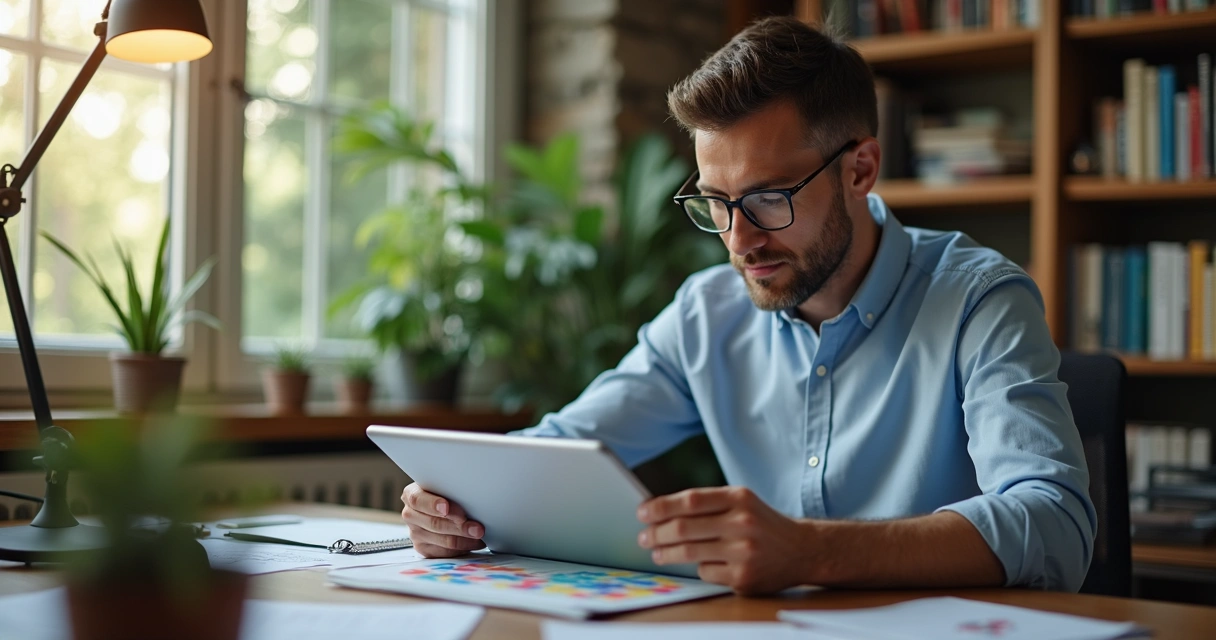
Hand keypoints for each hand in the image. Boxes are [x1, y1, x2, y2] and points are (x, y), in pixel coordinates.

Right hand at [400, 483, 485, 557]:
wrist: (437, 509)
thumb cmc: (443, 494)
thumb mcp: (444, 486)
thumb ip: (450, 489)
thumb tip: (471, 495)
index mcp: (411, 495)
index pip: (417, 500)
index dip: (432, 504)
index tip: (446, 507)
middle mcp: (410, 515)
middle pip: (434, 523)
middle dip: (458, 526)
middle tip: (477, 527)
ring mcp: (416, 534)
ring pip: (443, 540)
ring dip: (465, 538)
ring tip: (479, 534)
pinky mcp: (424, 549)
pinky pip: (446, 551)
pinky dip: (463, 547)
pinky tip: (474, 542)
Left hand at [637, 486, 811, 594]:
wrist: (803, 550)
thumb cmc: (762, 524)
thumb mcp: (742, 502)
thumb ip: (708, 504)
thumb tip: (660, 511)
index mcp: (739, 498)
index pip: (690, 500)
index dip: (661, 507)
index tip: (642, 512)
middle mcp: (742, 523)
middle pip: (684, 528)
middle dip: (656, 534)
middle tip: (643, 537)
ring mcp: (744, 552)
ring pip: (689, 553)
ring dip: (666, 554)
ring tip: (656, 552)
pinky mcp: (743, 578)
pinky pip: (705, 572)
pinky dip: (698, 568)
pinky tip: (701, 564)